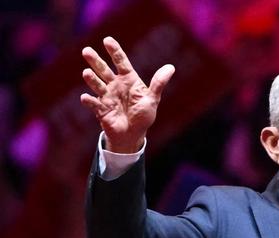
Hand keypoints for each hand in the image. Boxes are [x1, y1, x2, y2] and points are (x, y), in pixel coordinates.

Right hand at [79, 36, 174, 152]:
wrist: (133, 134)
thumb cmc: (143, 115)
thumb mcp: (152, 98)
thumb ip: (158, 83)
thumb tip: (171, 67)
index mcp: (128, 79)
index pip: (120, 62)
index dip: (114, 51)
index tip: (107, 40)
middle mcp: (115, 85)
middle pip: (104, 70)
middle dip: (95, 61)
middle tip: (86, 51)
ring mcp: (107, 96)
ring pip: (97, 85)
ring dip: (92, 79)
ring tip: (86, 73)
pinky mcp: (101, 109)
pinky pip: (94, 104)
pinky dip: (89, 101)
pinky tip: (86, 97)